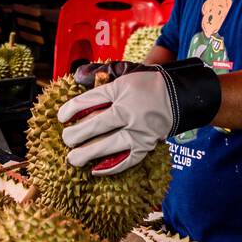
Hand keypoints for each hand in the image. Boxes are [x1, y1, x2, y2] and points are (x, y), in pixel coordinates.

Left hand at [59, 59, 221, 174]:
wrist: (180, 95)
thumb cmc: (147, 84)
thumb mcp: (125, 72)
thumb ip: (101, 73)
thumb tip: (77, 76)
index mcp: (121, 90)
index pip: (89, 100)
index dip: (71, 110)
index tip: (61, 118)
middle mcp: (129, 111)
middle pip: (96, 125)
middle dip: (76, 135)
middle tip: (66, 140)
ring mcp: (139, 130)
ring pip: (109, 145)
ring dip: (88, 154)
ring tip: (72, 159)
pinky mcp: (147, 145)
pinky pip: (127, 160)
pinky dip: (111, 167)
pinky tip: (95, 170)